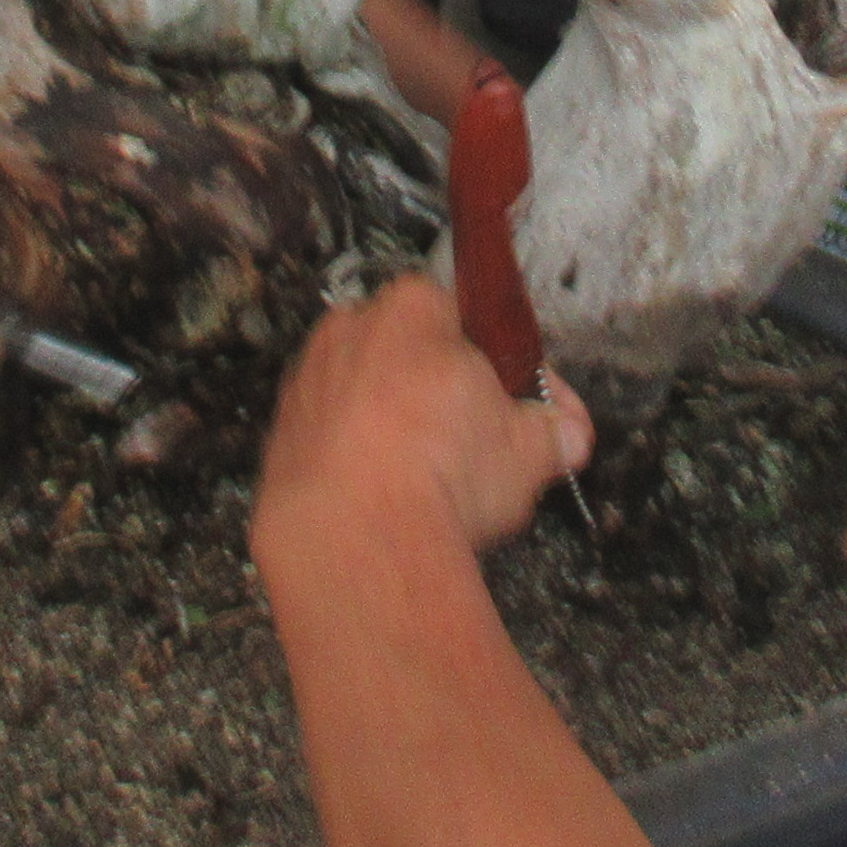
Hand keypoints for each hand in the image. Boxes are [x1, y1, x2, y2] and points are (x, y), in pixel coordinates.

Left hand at [255, 274, 596, 568]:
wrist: (353, 539)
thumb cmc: (442, 473)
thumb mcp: (531, 450)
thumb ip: (555, 433)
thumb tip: (566, 435)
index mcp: (414, 307)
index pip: (468, 320)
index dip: (502, 371)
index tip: (521, 412)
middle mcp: (351, 328)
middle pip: (412, 359)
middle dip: (446, 401)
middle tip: (481, 456)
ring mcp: (307, 381)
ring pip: (368, 401)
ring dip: (397, 434)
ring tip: (431, 491)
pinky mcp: (279, 435)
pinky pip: (332, 442)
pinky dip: (356, 465)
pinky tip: (384, 504)